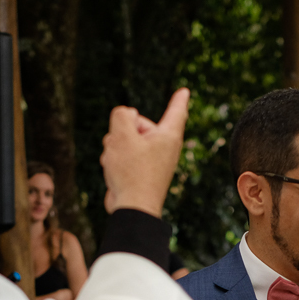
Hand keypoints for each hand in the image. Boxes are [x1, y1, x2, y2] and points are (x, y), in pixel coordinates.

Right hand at [101, 88, 189, 216]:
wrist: (132, 208)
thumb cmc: (131, 172)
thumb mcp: (121, 134)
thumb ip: (122, 115)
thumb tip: (126, 117)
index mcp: (168, 136)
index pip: (175, 112)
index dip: (178, 100)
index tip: (185, 91)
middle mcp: (164, 148)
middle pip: (138, 125)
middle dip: (121, 132)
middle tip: (119, 147)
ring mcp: (152, 162)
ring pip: (126, 141)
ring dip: (114, 148)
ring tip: (117, 163)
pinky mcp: (141, 173)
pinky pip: (124, 156)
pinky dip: (115, 161)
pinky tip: (113, 172)